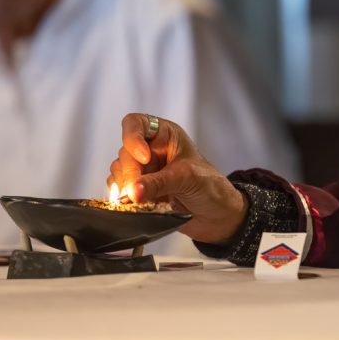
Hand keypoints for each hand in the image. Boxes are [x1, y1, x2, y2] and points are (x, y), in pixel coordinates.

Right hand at [107, 113, 246, 243]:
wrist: (219, 216)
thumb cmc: (212, 188)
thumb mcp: (188, 179)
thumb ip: (159, 183)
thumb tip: (132, 190)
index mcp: (166, 135)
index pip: (136, 123)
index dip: (132, 139)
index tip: (144, 159)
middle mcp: (151, 149)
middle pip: (124, 152)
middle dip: (129, 173)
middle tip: (136, 192)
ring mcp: (145, 171)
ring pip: (119, 171)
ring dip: (124, 186)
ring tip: (140, 200)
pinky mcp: (140, 190)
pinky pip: (120, 190)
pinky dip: (122, 198)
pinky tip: (134, 205)